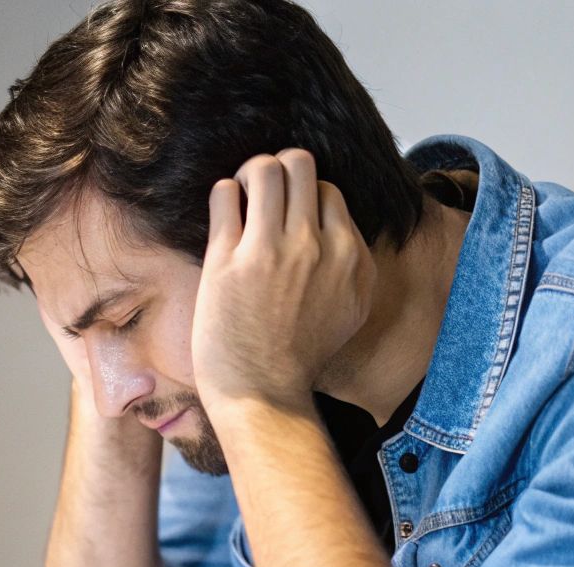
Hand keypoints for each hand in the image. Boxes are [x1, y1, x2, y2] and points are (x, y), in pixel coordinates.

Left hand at [190, 148, 374, 410]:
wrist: (263, 393)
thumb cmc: (299, 357)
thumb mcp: (350, 309)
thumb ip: (350, 265)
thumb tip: (337, 227)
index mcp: (351, 257)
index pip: (329, 192)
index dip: (304, 197)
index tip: (287, 217)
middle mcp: (316, 247)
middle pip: (300, 165)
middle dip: (277, 171)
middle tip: (262, 195)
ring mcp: (272, 250)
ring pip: (264, 168)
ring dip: (248, 175)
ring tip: (241, 198)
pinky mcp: (228, 258)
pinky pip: (225, 193)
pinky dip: (223, 194)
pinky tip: (223, 215)